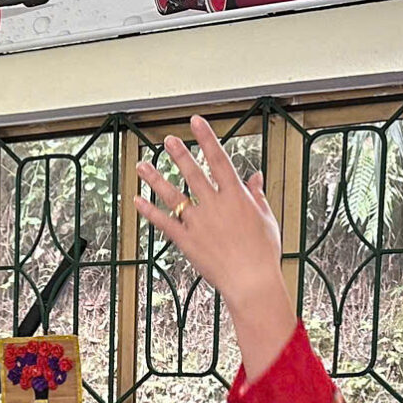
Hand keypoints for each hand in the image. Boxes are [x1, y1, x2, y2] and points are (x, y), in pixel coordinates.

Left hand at [136, 116, 294, 377]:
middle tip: (167, 139)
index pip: (219, 159)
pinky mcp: (186, 241)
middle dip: (179, 154)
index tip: (196, 122)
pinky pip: (164, 223)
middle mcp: (215, 205)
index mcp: (237, 196)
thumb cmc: (263, 252)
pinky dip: (149, 211)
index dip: (206, 138)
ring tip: (142, 165)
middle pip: (193, 173)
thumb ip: (257, 196)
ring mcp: (199, 223)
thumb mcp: (266, 219)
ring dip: (156, 179)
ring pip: (173, 196)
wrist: (251, 281)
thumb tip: (255, 176)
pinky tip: (137, 200)